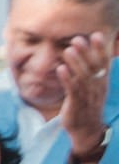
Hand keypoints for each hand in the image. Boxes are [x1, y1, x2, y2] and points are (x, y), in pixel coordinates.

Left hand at [56, 30, 112, 163]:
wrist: (86, 129)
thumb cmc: (87, 105)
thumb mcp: (93, 88)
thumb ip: (91, 72)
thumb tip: (89, 55)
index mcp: (102, 82)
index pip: (103, 63)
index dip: (100, 49)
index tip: (96, 35)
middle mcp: (97, 87)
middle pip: (92, 67)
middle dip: (85, 52)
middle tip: (77, 39)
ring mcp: (87, 95)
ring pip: (82, 76)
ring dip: (75, 63)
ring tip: (68, 50)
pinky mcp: (76, 104)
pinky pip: (72, 89)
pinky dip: (66, 78)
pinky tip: (60, 68)